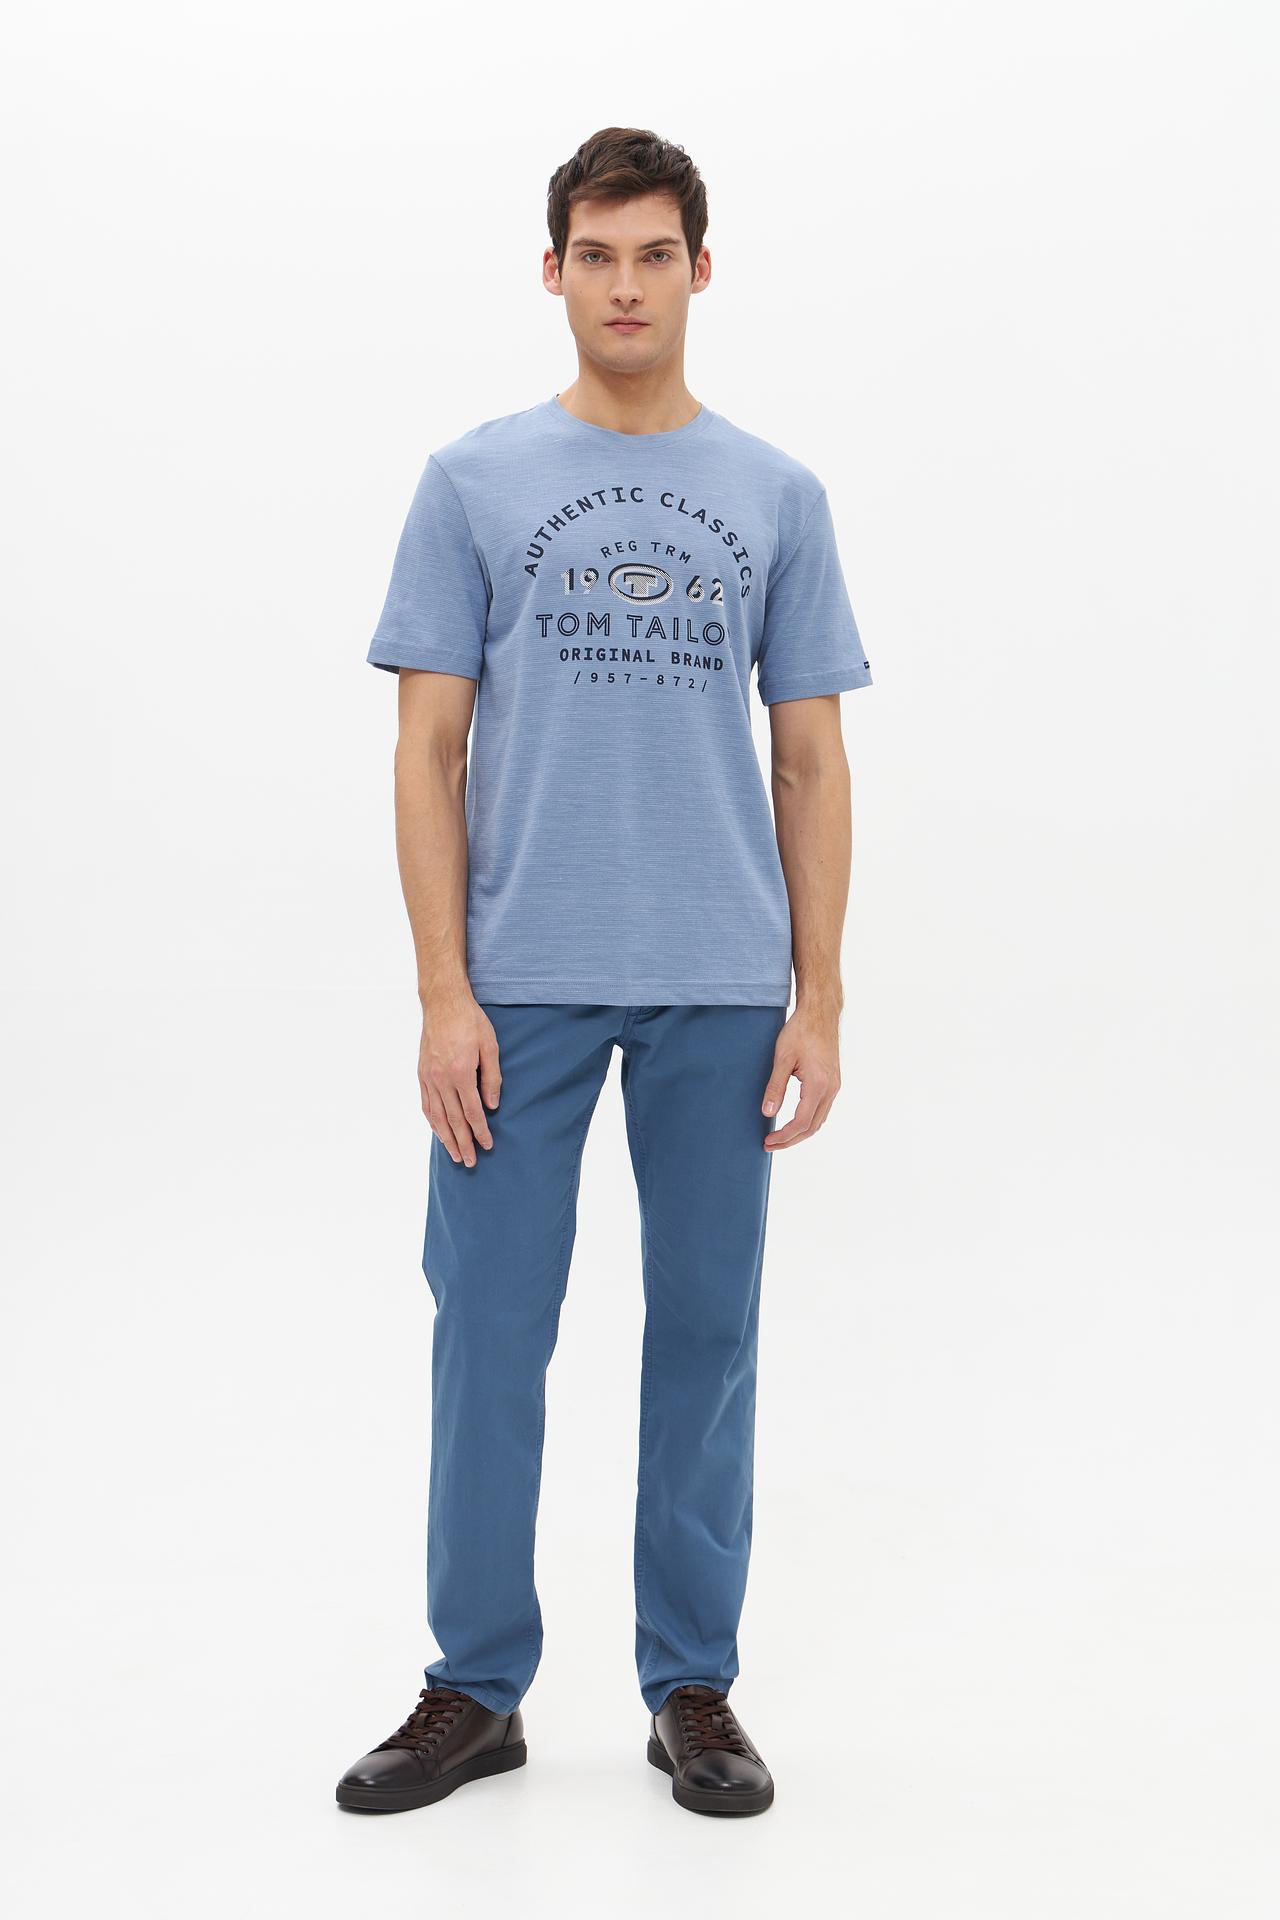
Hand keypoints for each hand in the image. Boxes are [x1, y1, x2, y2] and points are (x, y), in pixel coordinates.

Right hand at [418, 988, 500, 1166]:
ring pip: (436, 1116)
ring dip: (445, 1138)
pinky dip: (432, 1121)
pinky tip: (438, 1132)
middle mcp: (441, 1079)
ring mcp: (428, 1077)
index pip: (472, 1111)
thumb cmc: (471, 1021)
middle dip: (463, 1142)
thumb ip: (492, 1077)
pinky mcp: (421, 1073)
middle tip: (470, 1162)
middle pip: (453, 1119)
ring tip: (454, 1155)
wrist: (443, 1002)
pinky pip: (425, 1103)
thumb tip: (492, 1105)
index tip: (487, 1146)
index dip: (480, 1131)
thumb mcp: (490, 1046)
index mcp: (461, 1072)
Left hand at [761, 1005, 840, 1150]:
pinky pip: (822, 1109)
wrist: (820, 1013)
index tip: (768, 1141)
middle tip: (770, 1145)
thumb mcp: (782, 1058)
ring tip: (780, 1137)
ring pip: (819, 1120)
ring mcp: (834, 1085)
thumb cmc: (801, 1031)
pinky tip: (795, 1121)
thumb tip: (767, 1113)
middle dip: (791, 1140)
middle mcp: (831, 1088)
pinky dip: (809, 1121)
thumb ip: (775, 1087)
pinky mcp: (833, 1081)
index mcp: (818, 1085)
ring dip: (800, 1132)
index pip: (801, 1122)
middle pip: (813, 1127)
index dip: (784, 1136)